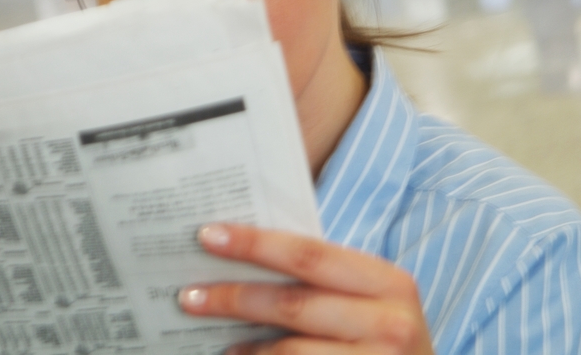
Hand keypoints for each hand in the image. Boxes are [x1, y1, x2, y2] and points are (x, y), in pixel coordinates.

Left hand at [179, 223, 433, 353]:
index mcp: (389, 282)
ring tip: (209, 334)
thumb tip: (242, 254)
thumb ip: (322, 277)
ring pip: (291, 352)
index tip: (208, 236)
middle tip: (188, 295)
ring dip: (243, 345)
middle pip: (293, 304)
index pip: (310, 254)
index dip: (255, 244)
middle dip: (234, 297)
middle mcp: (392, 324)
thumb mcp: (369, 301)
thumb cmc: (382, 336)